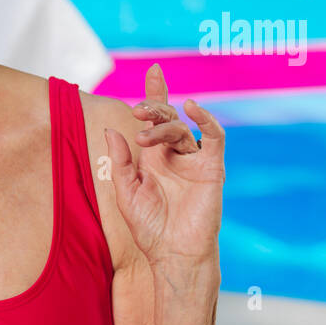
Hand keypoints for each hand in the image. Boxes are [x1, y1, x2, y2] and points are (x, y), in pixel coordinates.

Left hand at [103, 63, 224, 266]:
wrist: (173, 254)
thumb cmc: (150, 229)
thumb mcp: (126, 193)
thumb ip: (120, 162)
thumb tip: (112, 130)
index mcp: (154, 159)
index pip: (155, 121)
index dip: (156, 94)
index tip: (154, 71)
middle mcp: (175, 156)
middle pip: (167, 119)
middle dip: (153, 108)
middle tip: (137, 112)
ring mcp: (194, 161)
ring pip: (182, 127)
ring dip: (163, 124)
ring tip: (144, 133)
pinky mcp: (212, 168)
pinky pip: (213, 137)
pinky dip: (205, 119)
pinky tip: (192, 109)